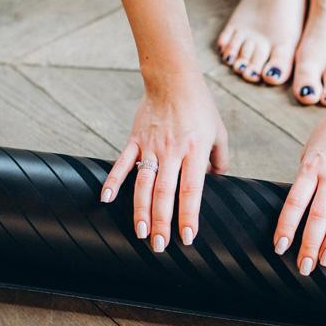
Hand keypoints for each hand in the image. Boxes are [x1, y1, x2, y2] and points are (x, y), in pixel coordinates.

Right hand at [100, 71, 228, 251]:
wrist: (173, 79)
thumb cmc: (200, 106)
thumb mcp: (219, 131)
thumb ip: (220, 158)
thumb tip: (219, 179)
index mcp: (194, 151)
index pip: (191, 190)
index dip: (188, 215)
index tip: (187, 238)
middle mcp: (172, 151)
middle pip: (164, 193)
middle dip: (161, 222)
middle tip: (159, 246)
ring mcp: (151, 146)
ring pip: (143, 184)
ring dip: (140, 211)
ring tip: (140, 233)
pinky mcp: (135, 140)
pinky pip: (122, 163)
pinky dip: (112, 181)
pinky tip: (106, 199)